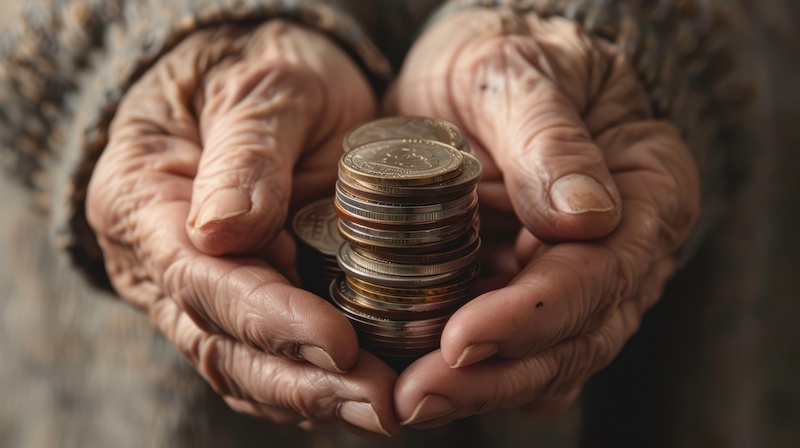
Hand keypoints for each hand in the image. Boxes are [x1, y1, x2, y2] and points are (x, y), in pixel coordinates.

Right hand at [86, 21, 398, 434]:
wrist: (260, 76)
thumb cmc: (259, 70)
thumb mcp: (262, 88)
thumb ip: (243, 155)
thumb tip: (223, 232)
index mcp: (143, 204)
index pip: (202, 281)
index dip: (271, 320)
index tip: (339, 343)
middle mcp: (162, 262)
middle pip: (222, 342)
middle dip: (302, 380)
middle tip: (381, 401)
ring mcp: (201, 289)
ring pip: (244, 364)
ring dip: (314, 395)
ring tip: (385, 407)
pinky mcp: (246, 298)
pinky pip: (269, 356)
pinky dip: (313, 382)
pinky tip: (364, 393)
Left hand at [386, 10, 699, 426]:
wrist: (490, 73)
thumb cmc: (511, 60)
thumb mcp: (518, 74)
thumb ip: (551, 138)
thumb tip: (586, 217)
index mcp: (649, 192)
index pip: (601, 274)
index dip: (533, 315)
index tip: (463, 339)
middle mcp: (628, 250)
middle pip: (578, 335)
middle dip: (499, 373)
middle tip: (419, 398)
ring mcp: (586, 280)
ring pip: (549, 358)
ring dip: (481, 387)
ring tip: (411, 403)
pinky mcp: (537, 294)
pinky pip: (520, 350)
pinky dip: (475, 373)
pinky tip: (421, 379)